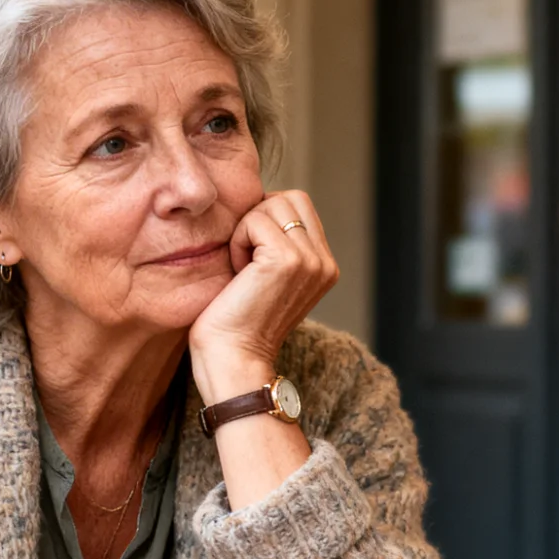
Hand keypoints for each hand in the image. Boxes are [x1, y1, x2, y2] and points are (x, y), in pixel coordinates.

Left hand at [188, 191, 338, 401]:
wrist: (233, 360)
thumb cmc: (237, 322)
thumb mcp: (270, 278)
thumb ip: (280, 244)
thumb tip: (262, 203)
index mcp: (326, 267)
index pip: (300, 207)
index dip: (267, 219)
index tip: (252, 258)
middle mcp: (325, 263)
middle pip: (291, 199)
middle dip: (259, 218)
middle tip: (246, 259)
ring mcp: (310, 261)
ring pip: (273, 205)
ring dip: (247, 230)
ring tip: (242, 267)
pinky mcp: (287, 260)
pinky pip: (254, 221)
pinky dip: (237, 241)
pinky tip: (237, 272)